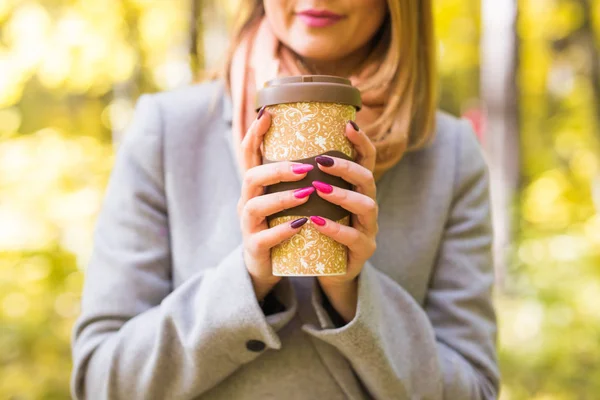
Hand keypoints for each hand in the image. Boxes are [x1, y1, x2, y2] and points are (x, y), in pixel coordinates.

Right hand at [237, 108, 315, 300]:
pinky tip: (302, 225)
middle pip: (251, 177)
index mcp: (255, 188)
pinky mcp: (255, 248)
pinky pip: (264, 238)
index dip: (255, 134)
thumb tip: (324, 147)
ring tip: (307, 192)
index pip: (249, 155)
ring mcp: (248, 227)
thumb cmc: (282, 226)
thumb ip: (297, 177)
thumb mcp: (286, 198)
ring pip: (255, 207)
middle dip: (277, 169)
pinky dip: (283, 230)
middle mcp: (247, 203)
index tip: (268, 113)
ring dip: (281, 198)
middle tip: (305, 167)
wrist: (269, 266)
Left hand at [310, 121, 377, 321]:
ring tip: (318, 188)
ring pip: (367, 206)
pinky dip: (334, 228)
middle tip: (321, 160)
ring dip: (342, 195)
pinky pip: (353, 238)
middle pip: (368, 178)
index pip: (365, 160)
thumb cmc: (315, 230)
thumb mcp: (312, 201)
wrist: (324, 270)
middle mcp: (366, 205)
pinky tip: (315, 222)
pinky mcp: (361, 252)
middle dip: (346, 167)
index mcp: (355, 190)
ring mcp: (368, 229)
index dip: (361, 142)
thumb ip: (304, 178)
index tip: (348, 124)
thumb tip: (277, 143)